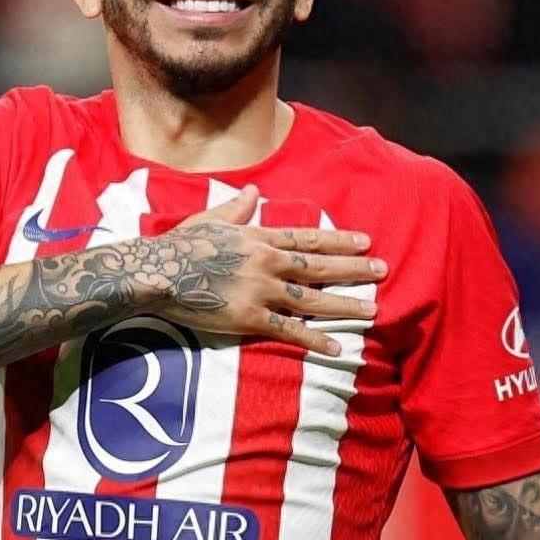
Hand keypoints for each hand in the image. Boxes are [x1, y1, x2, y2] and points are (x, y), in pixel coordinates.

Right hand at [141, 185, 385, 355]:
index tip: (365, 241)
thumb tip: (254, 192)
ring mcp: (261, 291)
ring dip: (344, 304)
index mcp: (258, 238)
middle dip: (353, 269)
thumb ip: (236, 208)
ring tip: (372, 308)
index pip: (308, 238)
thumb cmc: (179, 245)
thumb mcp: (209, 219)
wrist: (157, 273)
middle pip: (319, 266)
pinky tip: (338, 346)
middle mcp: (267, 262)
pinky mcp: (250, 317)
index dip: (339, 240)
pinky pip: (289, 331)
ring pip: (312, 299)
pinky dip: (315, 339)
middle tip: (382, 271)